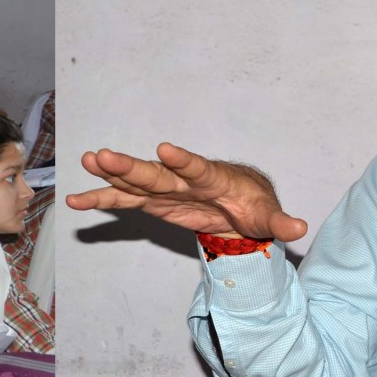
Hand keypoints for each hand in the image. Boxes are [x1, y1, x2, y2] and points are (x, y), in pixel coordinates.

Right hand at [65, 144, 308, 241]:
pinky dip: (101, 199)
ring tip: (85, 161)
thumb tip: (300, 227)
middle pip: (153, 172)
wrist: (240, 201)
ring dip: (109, 173)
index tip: (164, 149)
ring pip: (132, 180)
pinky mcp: (153, 202)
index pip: (196, 168)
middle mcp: (182, 179)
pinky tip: (75, 199)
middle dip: (128, 165)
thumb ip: (279, 223)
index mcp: (212, 178)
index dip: (182, 160)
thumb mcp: (268, 217)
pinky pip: (123, 200)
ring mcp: (164, 189)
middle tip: (102, 155)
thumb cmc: (254, 204)